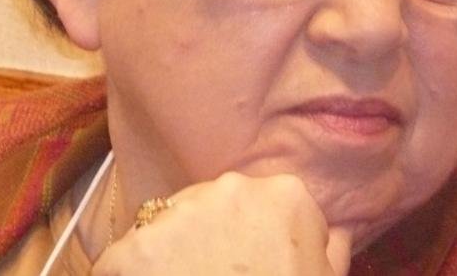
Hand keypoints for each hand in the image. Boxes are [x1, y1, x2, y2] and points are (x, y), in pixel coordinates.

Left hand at [91, 172, 351, 275]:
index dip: (250, 241)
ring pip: (162, 230)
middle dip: (204, 241)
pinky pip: (120, 263)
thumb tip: (336, 231)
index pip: (259, 205)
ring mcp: (174, 216)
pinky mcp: (129, 252)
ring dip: (167, 258)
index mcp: (285, 196)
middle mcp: (230, 189)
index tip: (250, 270)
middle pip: (206, 209)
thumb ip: (330, 247)